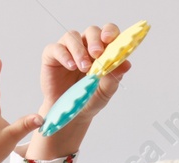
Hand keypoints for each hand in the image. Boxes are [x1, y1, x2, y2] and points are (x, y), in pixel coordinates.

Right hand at [25, 23, 133, 159]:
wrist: (70, 115)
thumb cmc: (89, 99)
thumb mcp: (105, 91)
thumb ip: (114, 77)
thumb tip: (127, 64)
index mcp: (101, 51)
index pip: (108, 33)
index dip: (110, 32)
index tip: (110, 39)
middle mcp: (85, 46)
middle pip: (91, 31)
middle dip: (95, 40)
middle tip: (97, 53)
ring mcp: (68, 49)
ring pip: (72, 36)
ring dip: (79, 50)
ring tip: (84, 68)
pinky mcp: (52, 56)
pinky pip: (56, 48)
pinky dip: (64, 55)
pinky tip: (71, 66)